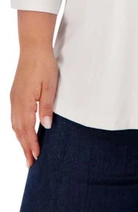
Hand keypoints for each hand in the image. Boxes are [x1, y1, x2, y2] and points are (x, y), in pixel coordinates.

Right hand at [10, 49, 58, 167]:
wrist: (33, 48)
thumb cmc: (44, 65)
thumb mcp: (49, 86)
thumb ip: (46, 107)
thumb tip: (46, 126)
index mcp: (23, 102)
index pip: (27, 129)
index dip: (31, 145)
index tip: (36, 157)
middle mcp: (15, 103)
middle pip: (19, 130)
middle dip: (24, 147)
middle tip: (30, 163)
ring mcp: (14, 98)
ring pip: (15, 125)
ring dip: (21, 139)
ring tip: (27, 151)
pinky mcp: (15, 94)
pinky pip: (15, 117)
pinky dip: (19, 128)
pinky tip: (23, 132)